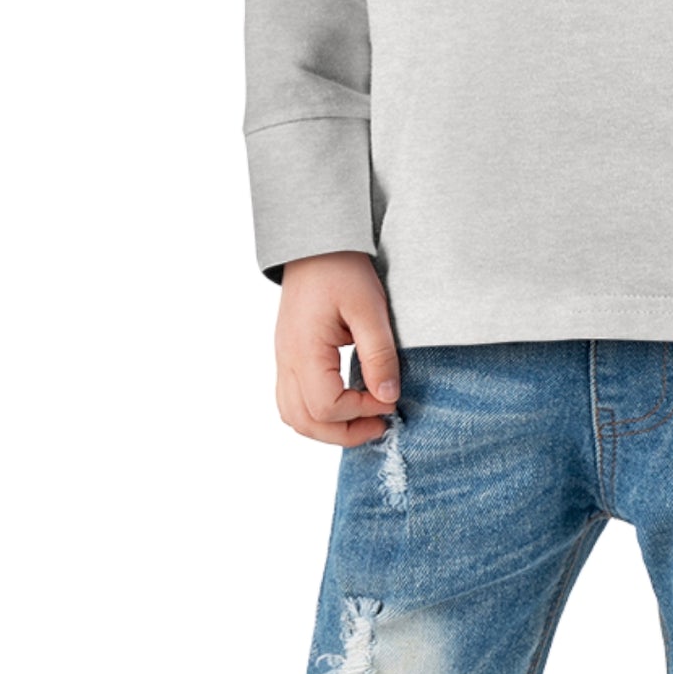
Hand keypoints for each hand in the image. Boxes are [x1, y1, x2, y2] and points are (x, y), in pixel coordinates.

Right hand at [274, 250, 402, 445]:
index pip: (326, 407)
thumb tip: (388, 397)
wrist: (316, 242)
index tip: (389, 398)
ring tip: (361, 418)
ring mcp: (284, 359)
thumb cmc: (341, 268)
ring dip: (326, 427)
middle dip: (344, 432)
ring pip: (293, 415)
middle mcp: (287, 360)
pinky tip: (343, 401)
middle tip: (379, 424)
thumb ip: (379, 354)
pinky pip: (291, 399)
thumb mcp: (370, 308)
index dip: (360, 411)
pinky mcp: (288, 354)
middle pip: (304, 422)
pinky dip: (315, 412)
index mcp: (305, 351)